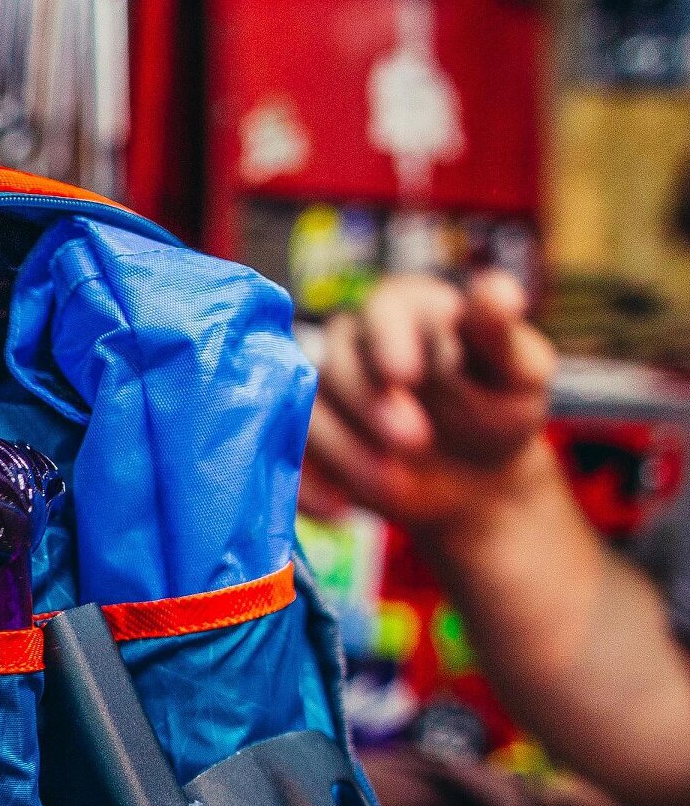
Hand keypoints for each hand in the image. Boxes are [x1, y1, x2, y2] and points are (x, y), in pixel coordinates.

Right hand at [303, 270, 557, 543]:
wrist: (477, 478)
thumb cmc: (500, 412)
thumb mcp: (519, 373)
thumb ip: (501, 337)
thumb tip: (499, 294)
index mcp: (410, 309)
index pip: (385, 308)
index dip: (389, 339)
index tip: (406, 375)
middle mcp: (356, 343)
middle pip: (337, 361)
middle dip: (369, 404)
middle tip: (415, 443)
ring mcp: (325, 394)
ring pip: (306, 410)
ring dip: (344, 450)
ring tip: (394, 486)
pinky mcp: (307, 441)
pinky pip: (286, 458)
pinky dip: (307, 486)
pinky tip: (340, 511)